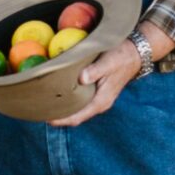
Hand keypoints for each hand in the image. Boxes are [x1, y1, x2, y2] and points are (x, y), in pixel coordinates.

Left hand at [52, 22, 171, 126]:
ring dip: (62, 110)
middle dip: (58, 117)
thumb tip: (81, 78)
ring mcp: (97, 99)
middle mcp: (98, 103)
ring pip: (77, 110)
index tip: (46, 119)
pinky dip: (67, 102)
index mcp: (101, 100)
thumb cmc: (122, 56)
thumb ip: (96, 70)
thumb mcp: (109, 61)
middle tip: (39, 112)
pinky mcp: (95, 92)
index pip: (78, 117)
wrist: (135, 53)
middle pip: (75, 116)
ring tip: (44, 105)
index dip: (62, 120)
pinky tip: (57, 95)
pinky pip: (79, 102)